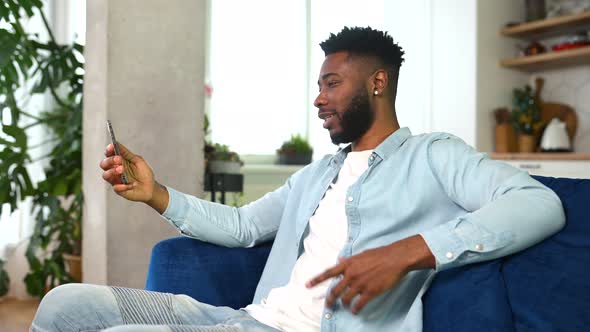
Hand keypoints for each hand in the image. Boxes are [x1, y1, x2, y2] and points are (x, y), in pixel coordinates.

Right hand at [99, 143, 155, 202]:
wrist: (151, 187)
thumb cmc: (144, 173)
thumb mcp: (138, 161)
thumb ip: (127, 153)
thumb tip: (117, 144)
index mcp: (119, 162)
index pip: (109, 154)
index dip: (108, 150)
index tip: (111, 147)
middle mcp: (114, 170)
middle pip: (104, 164)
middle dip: (110, 160)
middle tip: (118, 159)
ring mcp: (115, 180)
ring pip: (106, 175)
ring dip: (112, 171)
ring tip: (122, 170)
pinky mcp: (119, 190)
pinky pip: (115, 187)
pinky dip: (121, 186)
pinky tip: (129, 185)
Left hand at [306, 235, 434, 314]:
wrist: (395, 258)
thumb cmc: (379, 254)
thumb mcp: (361, 254)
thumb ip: (349, 260)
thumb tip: (339, 261)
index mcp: (348, 264)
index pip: (328, 273)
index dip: (317, 280)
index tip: (307, 285)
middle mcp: (351, 274)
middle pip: (335, 290)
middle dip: (330, 300)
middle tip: (328, 305)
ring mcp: (359, 284)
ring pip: (345, 299)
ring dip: (344, 305)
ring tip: (346, 307)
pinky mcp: (370, 291)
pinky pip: (359, 304)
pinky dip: (356, 309)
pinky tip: (356, 311)